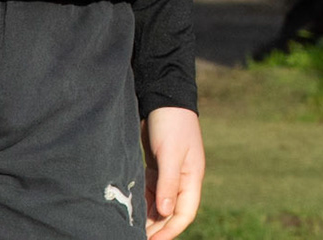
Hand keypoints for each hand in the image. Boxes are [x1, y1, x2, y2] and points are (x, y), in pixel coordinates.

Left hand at [143, 106, 203, 237]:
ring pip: (159, 203)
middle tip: (136, 237)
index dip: (170, 230)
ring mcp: (169, 173)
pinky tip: (131, 208)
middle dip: (157, 227)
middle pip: (171, 212)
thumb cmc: (171, 123)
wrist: (163, 97)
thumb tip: (166, 212)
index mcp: (192, 177)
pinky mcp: (156, 166)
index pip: (185, 213)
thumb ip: (168, 183)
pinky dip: (142, 201)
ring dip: (147, 216)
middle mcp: (182, 178)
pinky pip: (150, 191)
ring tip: (130, 228)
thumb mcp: (170, 154)